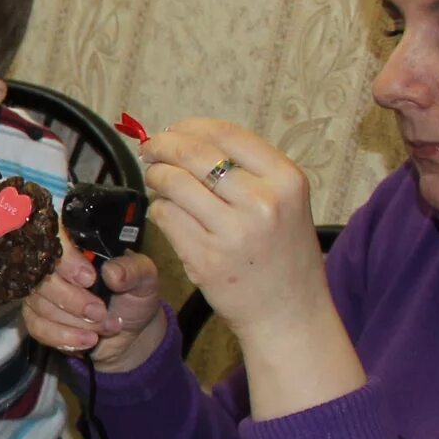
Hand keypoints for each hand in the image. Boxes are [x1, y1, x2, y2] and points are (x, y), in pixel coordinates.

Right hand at [22, 250, 167, 372]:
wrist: (131, 335)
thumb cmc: (135, 299)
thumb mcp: (145, 280)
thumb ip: (133, 270)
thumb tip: (111, 272)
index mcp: (78, 247)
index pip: (55, 241)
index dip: (66, 261)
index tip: (89, 279)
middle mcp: (52, 267)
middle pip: (41, 278)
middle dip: (72, 301)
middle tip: (100, 313)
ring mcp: (41, 293)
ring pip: (40, 305)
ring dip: (74, 322)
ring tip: (103, 328)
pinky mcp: (36, 318)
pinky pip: (36, 327)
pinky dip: (63, 337)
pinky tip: (87, 341)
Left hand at [140, 118, 329, 338]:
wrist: (289, 310)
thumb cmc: (281, 252)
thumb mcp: (284, 201)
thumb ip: (246, 169)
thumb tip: (186, 137)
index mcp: (286, 179)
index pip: (226, 134)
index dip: (189, 127)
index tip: (172, 130)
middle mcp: (262, 202)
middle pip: (193, 154)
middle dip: (162, 146)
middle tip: (150, 149)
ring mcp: (232, 232)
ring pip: (172, 183)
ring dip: (156, 177)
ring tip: (158, 180)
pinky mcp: (205, 258)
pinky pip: (165, 216)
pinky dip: (159, 209)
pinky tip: (168, 213)